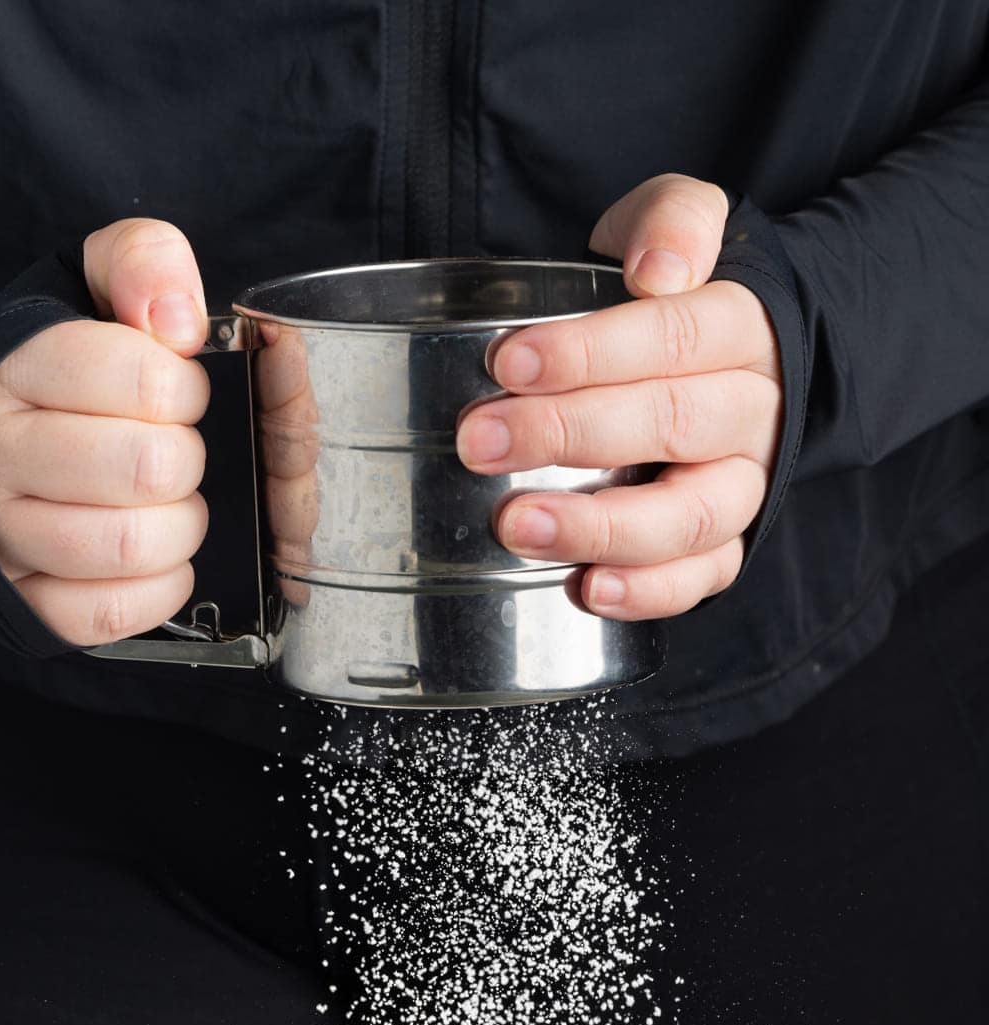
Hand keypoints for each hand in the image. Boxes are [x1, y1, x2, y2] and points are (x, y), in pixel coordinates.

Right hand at [0, 218, 210, 644]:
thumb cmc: (56, 368)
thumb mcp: (90, 281)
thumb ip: (143, 262)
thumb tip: (181, 321)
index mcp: (14, 367)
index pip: (139, 377)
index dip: (184, 387)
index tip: (178, 391)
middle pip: (143, 468)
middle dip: (186, 459)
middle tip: (175, 453)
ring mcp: (1, 535)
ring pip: (127, 546)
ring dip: (179, 527)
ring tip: (169, 504)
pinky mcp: (23, 601)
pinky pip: (109, 612)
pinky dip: (159, 588)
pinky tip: (158, 556)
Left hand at [456, 175, 781, 618]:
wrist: (724, 356)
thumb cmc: (669, 295)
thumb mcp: (670, 224)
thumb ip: (671, 222)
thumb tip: (659, 271)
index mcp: (742, 330)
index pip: (676, 337)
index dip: (592, 353)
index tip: (508, 362)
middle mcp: (753, 413)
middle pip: (675, 424)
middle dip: (570, 435)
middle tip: (481, 441)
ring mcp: (741, 485)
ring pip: (692, 516)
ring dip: (602, 527)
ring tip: (518, 526)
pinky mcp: (724, 545)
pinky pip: (701, 578)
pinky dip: (648, 592)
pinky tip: (587, 589)